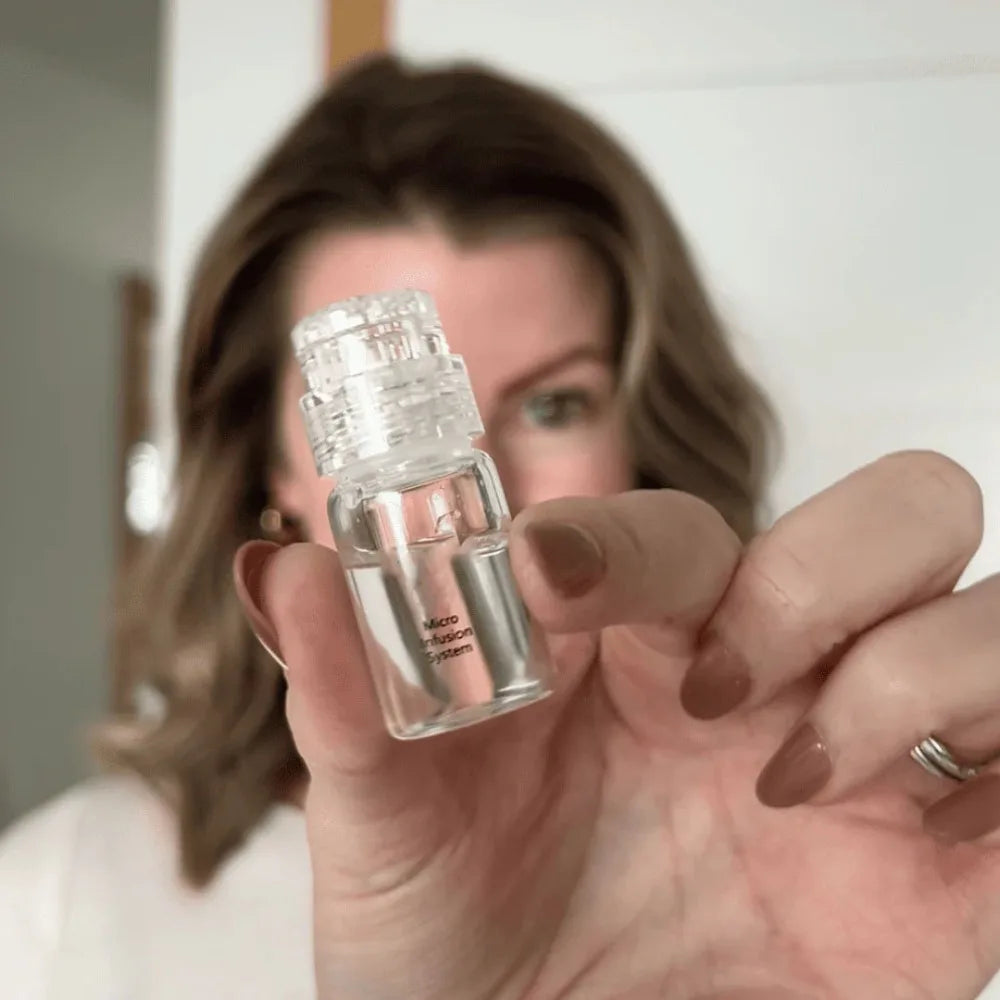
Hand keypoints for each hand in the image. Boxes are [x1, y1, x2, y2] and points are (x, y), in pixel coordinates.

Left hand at [235, 450, 999, 998]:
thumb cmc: (449, 942)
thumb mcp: (383, 816)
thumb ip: (342, 686)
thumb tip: (277, 566)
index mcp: (637, 639)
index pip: (675, 528)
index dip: (626, 535)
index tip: (547, 580)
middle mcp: (768, 672)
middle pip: (889, 514)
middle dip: (816, 571)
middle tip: (711, 683)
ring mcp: (871, 758)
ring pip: (978, 611)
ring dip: (907, 663)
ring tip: (787, 772)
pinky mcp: (946, 870)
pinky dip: (991, 756)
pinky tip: (874, 822)